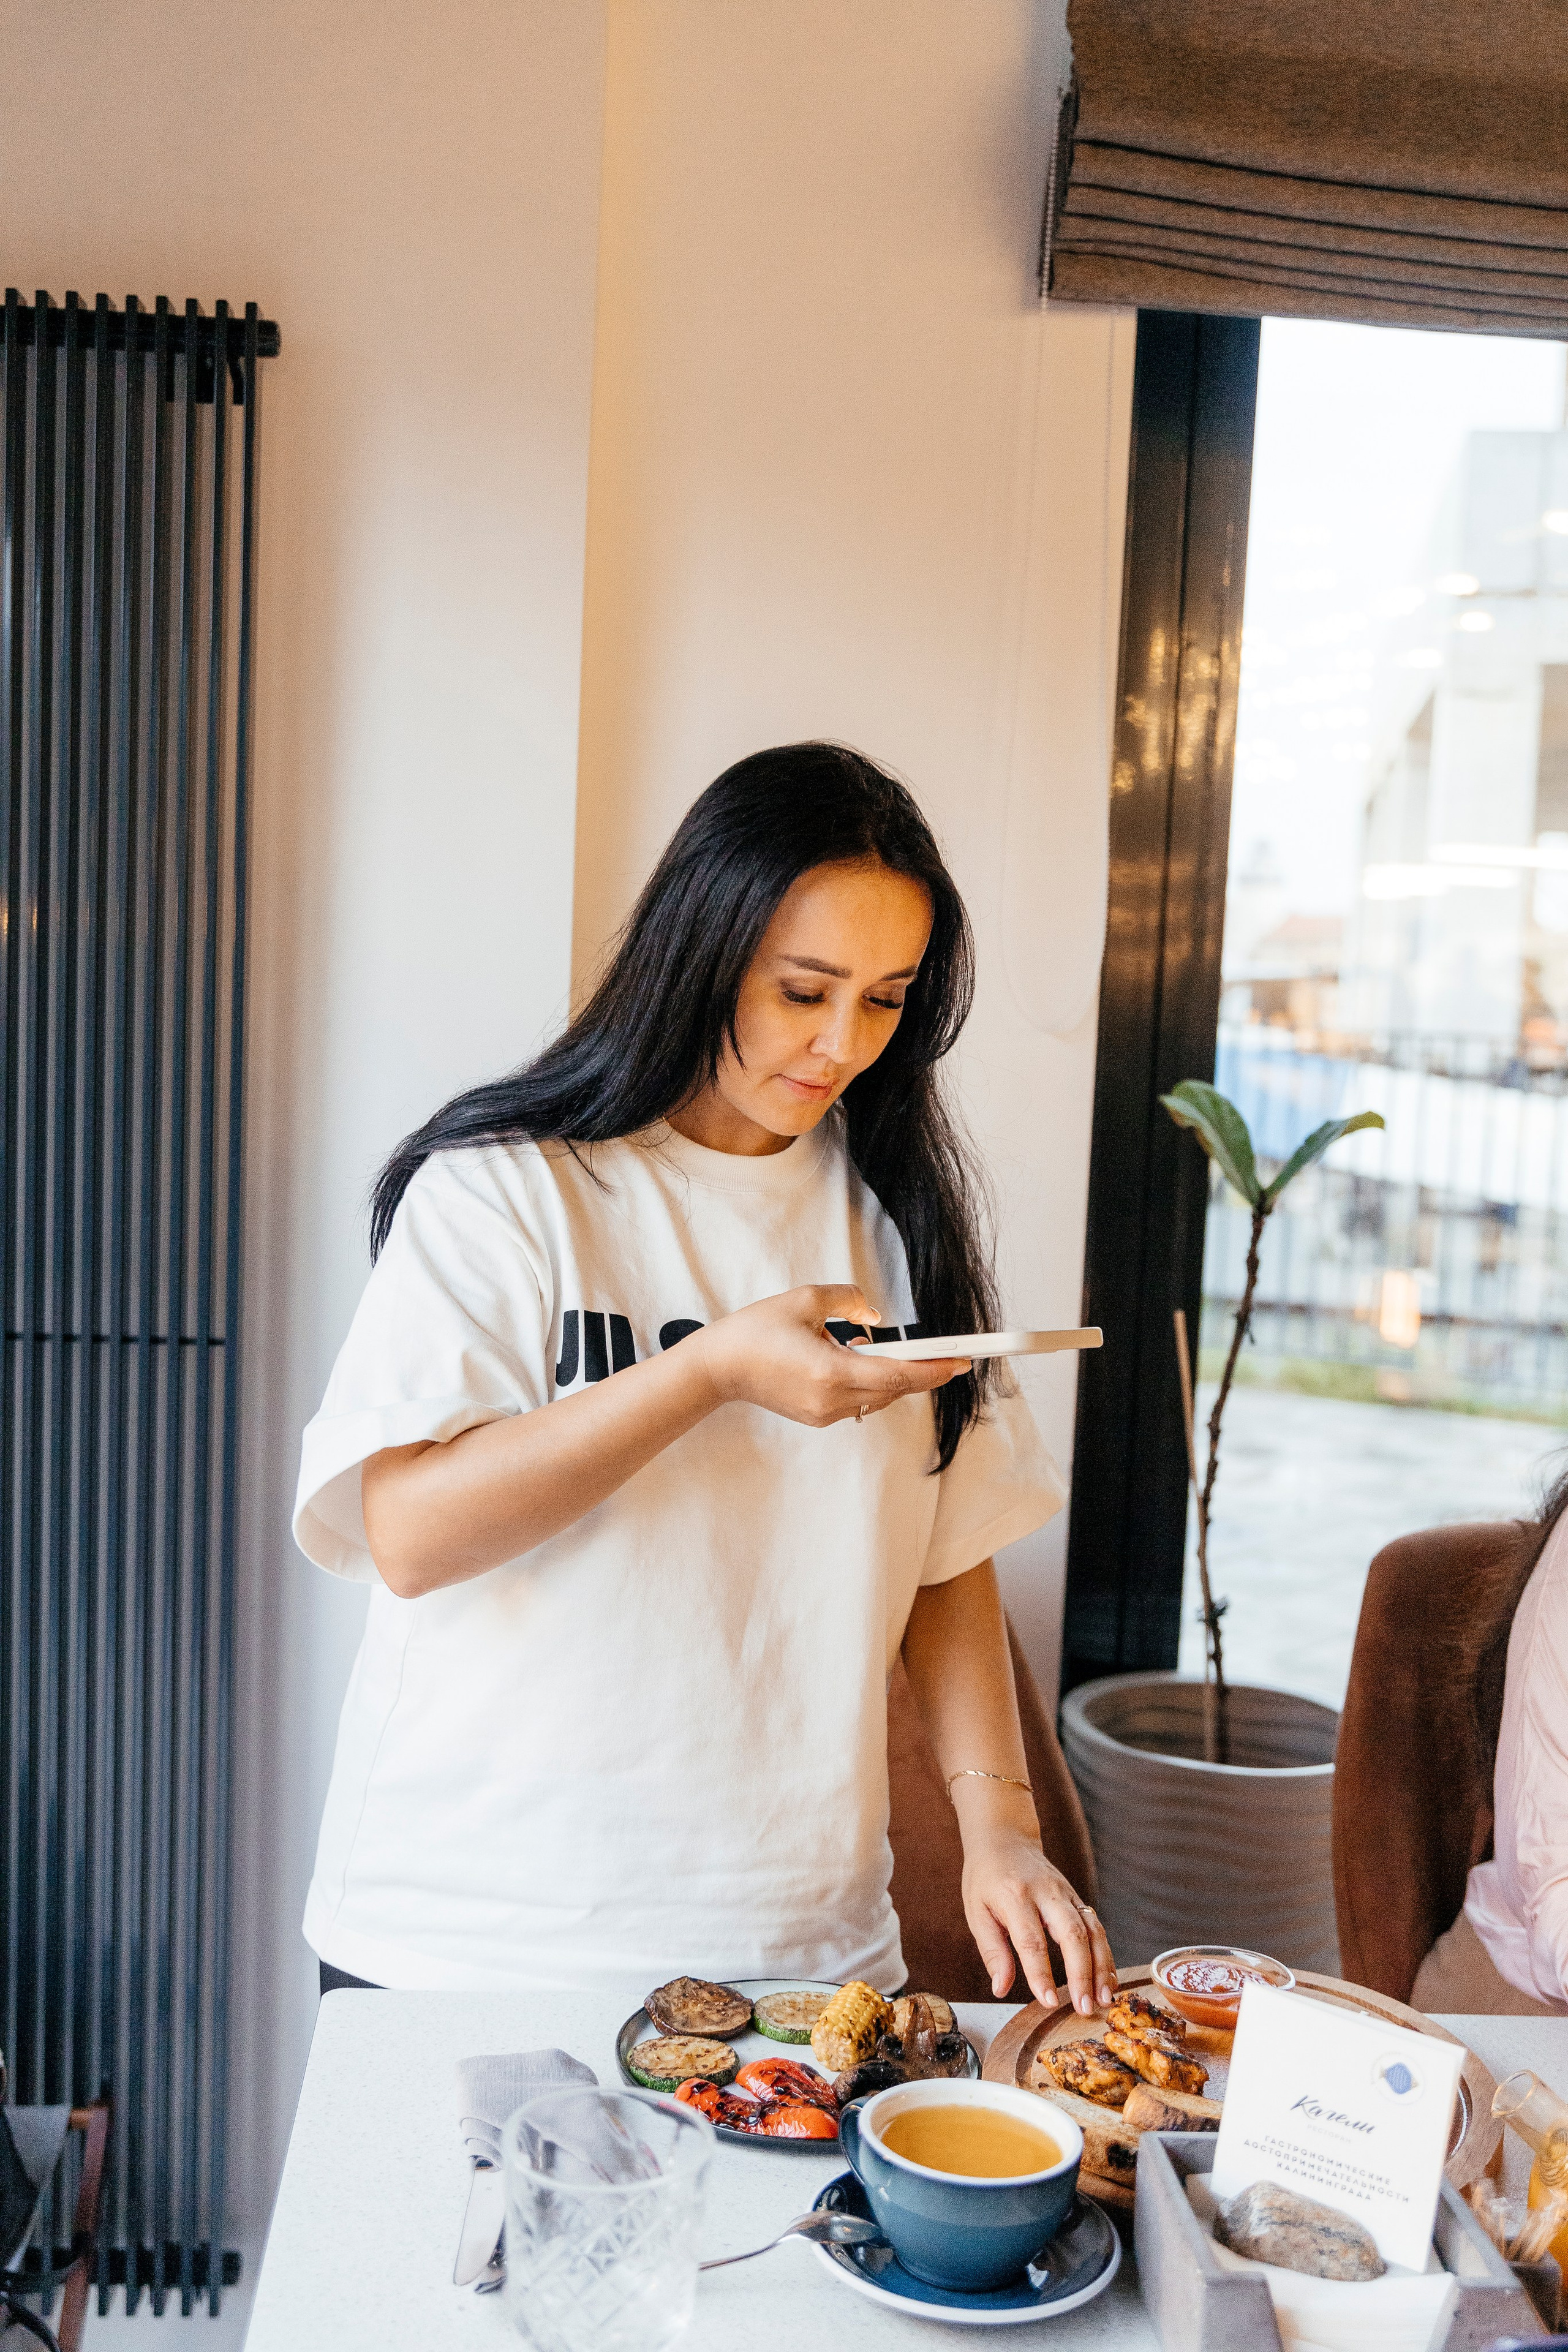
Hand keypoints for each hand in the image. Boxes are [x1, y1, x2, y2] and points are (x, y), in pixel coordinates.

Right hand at [691, 1285, 967, 1427]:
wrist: (719, 1368)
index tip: (961, 1362)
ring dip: (895, 1377)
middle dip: (924, 1373)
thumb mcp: (804, 1300)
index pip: (897, 1375)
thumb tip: (876, 1317)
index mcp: (830, 1372)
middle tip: (951, 1357)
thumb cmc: (755, 1332)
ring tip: (903, 1353)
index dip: (933, 1369)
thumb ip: (848, 1301)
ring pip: (878, 1398)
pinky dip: (871, 1383)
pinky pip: (859, 1402)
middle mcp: (831, 1400)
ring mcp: (824, 1414)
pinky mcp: (817, 1417)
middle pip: (894, 1390)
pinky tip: (863, 1360)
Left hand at [959, 1814, 1117, 2016]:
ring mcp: (1066, 1893)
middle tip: (1085, 2008)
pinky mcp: (1077, 1896)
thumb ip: (992, 1952)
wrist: (1004, 1837)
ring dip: (1101, 1967)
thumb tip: (1001, 1989)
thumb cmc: (986, 1878)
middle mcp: (1046, 1892)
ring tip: (1103, 2000)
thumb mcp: (976, 1912)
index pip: (1031, 1940)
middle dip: (1082, 1973)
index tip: (1049, 2002)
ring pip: (1092, 1929)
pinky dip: (1105, 1954)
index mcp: (1015, 1896)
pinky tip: (1108, 1980)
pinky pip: (1097, 1925)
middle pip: (1072, 1933)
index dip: (1041, 1973)